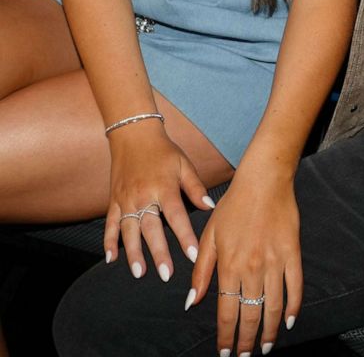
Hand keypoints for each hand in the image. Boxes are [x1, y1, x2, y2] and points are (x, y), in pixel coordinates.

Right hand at [104, 123, 212, 280]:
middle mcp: (143, 196)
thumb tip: (210, 207)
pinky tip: (111, 259)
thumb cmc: (163, 151)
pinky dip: (109, 242)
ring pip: (129, 231)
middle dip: (159, 253)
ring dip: (134, 253)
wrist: (133, 134)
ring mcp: (126, 200)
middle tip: (166, 275)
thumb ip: (195, 188)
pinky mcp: (113, 201)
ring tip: (140, 273)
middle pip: (152, 229)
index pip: (177, 216)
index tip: (193, 255)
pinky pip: (110, 225)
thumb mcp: (184, 165)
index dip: (186, 237)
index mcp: (164, 187)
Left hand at [188, 167, 301, 355]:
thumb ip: (202, 271)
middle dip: (247, 341)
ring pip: (273, 307)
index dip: (226, 336)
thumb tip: (192, 303)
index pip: (226, 312)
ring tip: (265, 348)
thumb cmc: (234, 205)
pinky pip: (295, 286)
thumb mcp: (210, 235)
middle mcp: (252, 268)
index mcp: (229, 265)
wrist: (264, 180)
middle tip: (245, 356)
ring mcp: (275, 261)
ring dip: (269, 332)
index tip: (225, 352)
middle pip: (250, 315)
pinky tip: (288, 322)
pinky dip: (293, 307)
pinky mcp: (293, 253)